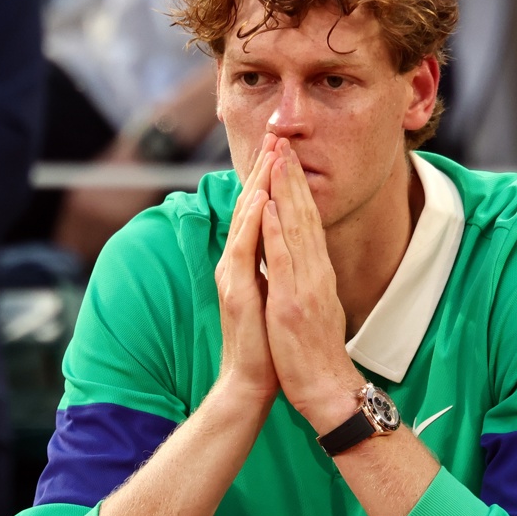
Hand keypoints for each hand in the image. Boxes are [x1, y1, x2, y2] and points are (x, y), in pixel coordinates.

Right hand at [213, 134, 280, 408]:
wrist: (251, 380)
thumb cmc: (266, 343)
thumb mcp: (272, 295)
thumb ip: (270, 266)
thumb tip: (278, 243)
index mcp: (248, 262)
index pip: (260, 211)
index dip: (271, 180)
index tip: (283, 149)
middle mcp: (237, 262)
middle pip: (251, 206)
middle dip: (265, 170)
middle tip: (275, 134)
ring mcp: (233, 275)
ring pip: (246, 220)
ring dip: (258, 185)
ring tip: (270, 153)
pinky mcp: (237, 290)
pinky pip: (245, 249)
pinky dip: (253, 222)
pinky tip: (260, 200)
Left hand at [261, 139, 361, 427]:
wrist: (324, 388)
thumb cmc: (314, 353)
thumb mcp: (313, 306)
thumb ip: (307, 279)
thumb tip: (299, 257)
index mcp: (318, 274)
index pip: (307, 222)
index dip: (297, 189)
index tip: (287, 159)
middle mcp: (315, 273)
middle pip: (304, 216)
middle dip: (292, 178)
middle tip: (283, 142)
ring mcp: (305, 286)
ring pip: (295, 228)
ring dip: (285, 192)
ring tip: (277, 159)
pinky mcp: (292, 303)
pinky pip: (282, 260)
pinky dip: (275, 230)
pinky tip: (267, 207)